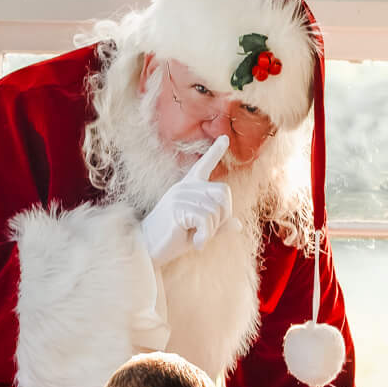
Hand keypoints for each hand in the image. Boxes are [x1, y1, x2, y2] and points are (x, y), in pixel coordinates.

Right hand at [140, 136, 231, 265]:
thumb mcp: (200, 230)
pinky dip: (205, 236)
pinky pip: (205, 220)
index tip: (225, 138)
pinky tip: (197, 243)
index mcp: (189, 188)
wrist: (148, 248)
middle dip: (224, 215)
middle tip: (209, 230)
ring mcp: (180, 196)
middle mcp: (185, 187)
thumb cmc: (173, 239)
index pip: (204, 166)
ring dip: (211, 230)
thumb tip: (239, 225)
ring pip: (215, 211)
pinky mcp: (177, 208)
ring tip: (197, 238)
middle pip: (223, 192)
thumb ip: (218, 226)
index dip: (215, 152)